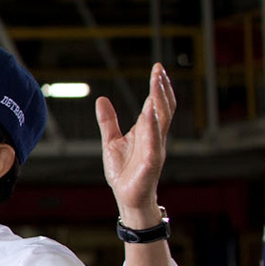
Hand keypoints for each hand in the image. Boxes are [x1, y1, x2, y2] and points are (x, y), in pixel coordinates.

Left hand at [95, 63, 174, 220]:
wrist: (127, 197)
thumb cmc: (123, 171)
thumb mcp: (111, 141)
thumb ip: (108, 121)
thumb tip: (101, 99)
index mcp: (147, 130)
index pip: (156, 104)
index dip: (158, 86)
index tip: (157, 68)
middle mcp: (155, 136)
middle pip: (163, 108)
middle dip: (161, 88)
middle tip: (159, 69)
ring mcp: (155, 148)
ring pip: (162, 121)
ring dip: (159, 102)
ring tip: (157, 84)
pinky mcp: (151, 162)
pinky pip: (153, 142)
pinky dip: (152, 126)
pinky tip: (149, 113)